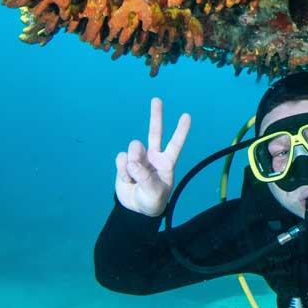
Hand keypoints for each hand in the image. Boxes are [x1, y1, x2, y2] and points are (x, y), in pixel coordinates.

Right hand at [113, 97, 190, 216]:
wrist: (135, 208)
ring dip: (132, 164)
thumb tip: (132, 161)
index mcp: (167, 163)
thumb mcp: (153, 193)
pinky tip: (127, 180)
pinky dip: (122, 171)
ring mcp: (139, 157)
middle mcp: (154, 156)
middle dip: (156, 116)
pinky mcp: (125, 161)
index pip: (175, 144)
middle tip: (157, 99)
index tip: (187, 116)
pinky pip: (121, 159)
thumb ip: (144, 177)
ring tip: (134, 178)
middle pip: (155, 132)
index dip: (181, 131)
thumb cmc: (152, 200)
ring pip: (133, 149)